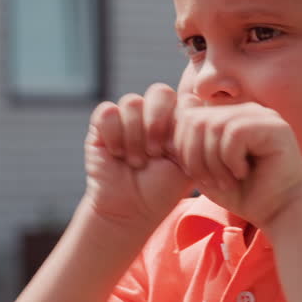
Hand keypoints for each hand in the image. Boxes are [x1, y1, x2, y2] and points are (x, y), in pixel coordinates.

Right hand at [84, 83, 192, 234]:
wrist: (130, 210)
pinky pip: (108, 112)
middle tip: (156, 153)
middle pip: (160, 92)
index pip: (185, 98)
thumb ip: (195, 133)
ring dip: (135, 135)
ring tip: (137, 161)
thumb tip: (199, 105)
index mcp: (177, 118)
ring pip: (132, 102)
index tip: (176, 153)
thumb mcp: (188, 162)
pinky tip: (117, 154)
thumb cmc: (162, 189)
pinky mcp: (101, 124)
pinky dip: (114, 134)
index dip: (180, 123)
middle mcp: (153, 112)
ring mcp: (127, 116)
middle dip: (158, 123)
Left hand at [171, 96, 301, 230]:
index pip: (189, 116)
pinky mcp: (275, 127)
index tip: (197, 176)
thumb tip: (183, 101)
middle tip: (211, 181)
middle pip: (197, 119)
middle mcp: (246, 110)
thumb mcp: (206, 169)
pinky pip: (235, 133)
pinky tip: (243, 173)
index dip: (182, 148)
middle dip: (195, 156)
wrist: (279, 215)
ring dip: (214, 162)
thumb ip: (190, 142)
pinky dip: (231, 160)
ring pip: (214, 126)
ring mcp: (263, 116)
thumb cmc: (243, 194)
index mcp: (231, 116)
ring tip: (228, 181)